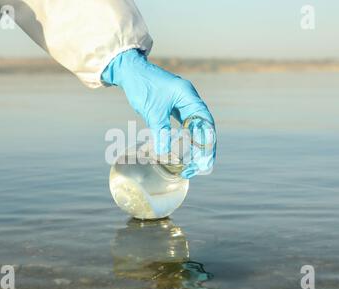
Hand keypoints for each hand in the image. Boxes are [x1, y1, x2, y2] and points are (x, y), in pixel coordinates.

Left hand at [101, 49, 215, 177]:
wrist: (130, 71)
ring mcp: (183, 103)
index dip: (207, 143)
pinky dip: (186, 138)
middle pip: (204, 127)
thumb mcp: (152, 110)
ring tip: (194, 164)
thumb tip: (165, 153)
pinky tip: (184, 151)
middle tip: (202, 167)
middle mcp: (190, 99)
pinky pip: (184, 125)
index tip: (205, 160)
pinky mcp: (174, 106)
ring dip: (196, 145)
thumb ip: (161, 130)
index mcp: (189, 97)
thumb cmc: (142, 85)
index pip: (205, 122)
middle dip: (204, 148)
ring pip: (195, 127)